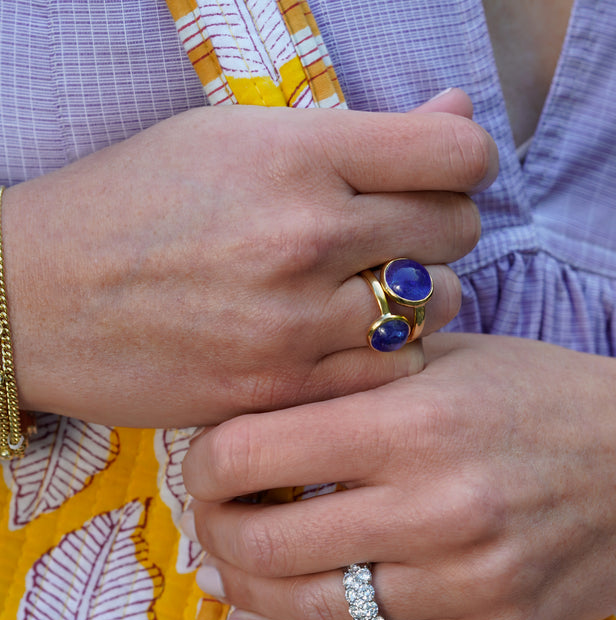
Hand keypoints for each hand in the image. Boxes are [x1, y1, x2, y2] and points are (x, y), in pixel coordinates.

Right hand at [2, 93, 495, 425]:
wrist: (41, 300)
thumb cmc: (133, 205)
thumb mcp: (234, 139)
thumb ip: (358, 137)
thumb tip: (457, 121)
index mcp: (296, 155)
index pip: (456, 156)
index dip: (462, 164)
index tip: (440, 178)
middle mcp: (306, 236)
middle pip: (456, 231)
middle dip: (440, 229)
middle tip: (395, 239)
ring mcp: (295, 323)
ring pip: (435, 309)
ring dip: (416, 299)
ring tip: (364, 293)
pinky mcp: (280, 391)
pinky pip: (390, 373)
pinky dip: (385, 356)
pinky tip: (346, 341)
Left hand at [182, 333, 615, 619]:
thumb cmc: (540, 399)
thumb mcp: (447, 362)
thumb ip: (349, 384)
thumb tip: (246, 422)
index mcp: (417, 422)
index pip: (253, 451)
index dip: (204, 462)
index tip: (205, 462)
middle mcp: (436, 508)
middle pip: (265, 540)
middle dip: (214, 533)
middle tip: (210, 521)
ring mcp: (465, 583)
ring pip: (307, 610)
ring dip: (245, 592)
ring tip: (223, 575)